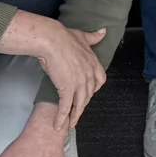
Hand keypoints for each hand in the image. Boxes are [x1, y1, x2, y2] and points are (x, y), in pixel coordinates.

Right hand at [0, 11, 107, 131]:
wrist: (52, 40)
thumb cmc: (64, 37)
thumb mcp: (83, 36)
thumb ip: (93, 37)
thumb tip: (103, 32)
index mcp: (93, 63)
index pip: (100, 81)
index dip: (94, 88)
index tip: (88, 92)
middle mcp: (89, 75)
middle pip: (88, 95)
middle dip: (83, 104)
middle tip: (76, 111)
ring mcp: (79, 83)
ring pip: (79, 104)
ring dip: (74, 115)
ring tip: (70, 124)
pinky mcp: (67, 89)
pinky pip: (66, 107)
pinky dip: (62, 117)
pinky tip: (58, 124)